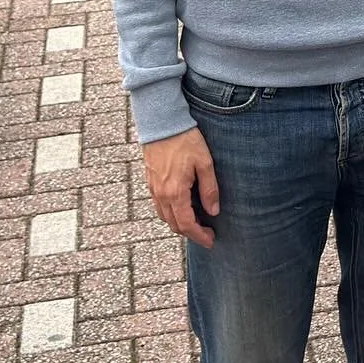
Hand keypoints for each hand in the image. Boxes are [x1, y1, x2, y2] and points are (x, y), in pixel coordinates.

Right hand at [143, 126, 219, 247]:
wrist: (162, 122)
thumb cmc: (185, 140)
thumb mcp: (204, 163)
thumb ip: (209, 189)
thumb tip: (214, 211)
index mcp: (175, 192)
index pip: (187, 224)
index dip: (199, 236)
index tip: (211, 240)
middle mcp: (161, 194)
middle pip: (174, 225)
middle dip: (190, 233)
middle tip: (206, 233)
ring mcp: (153, 189)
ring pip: (164, 217)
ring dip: (179, 224)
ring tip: (196, 222)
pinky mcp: (149, 181)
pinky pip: (158, 206)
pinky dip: (170, 213)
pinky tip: (181, 207)